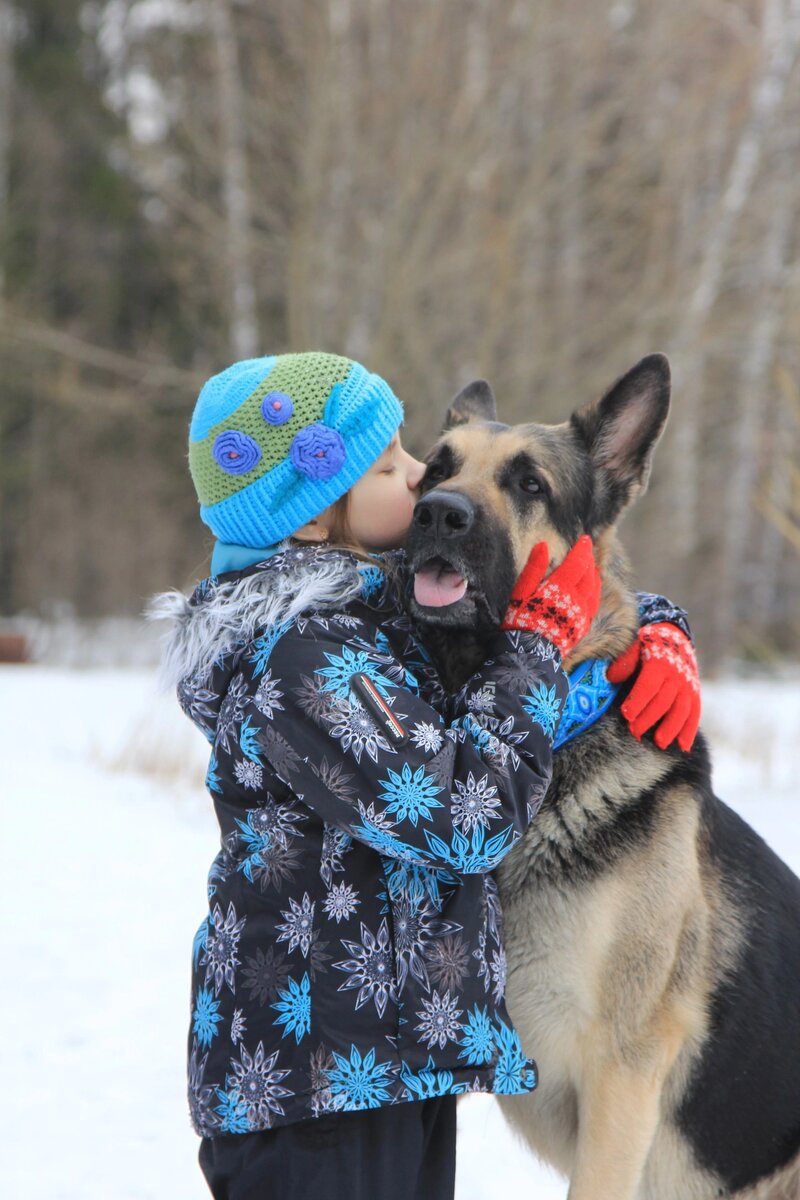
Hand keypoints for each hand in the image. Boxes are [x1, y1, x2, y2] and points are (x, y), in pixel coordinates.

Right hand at [501, 535, 601, 657]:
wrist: (531, 653)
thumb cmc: (521, 620)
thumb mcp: (521, 592)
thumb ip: (534, 568)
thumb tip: (543, 545)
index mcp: (561, 587)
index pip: (578, 562)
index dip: (582, 550)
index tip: (584, 539)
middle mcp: (577, 599)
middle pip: (590, 574)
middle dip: (589, 560)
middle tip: (587, 551)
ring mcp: (582, 614)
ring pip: (595, 589)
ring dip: (594, 575)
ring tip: (591, 568)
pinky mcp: (583, 626)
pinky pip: (594, 604)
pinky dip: (594, 591)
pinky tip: (591, 591)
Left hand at [607, 623, 700, 751]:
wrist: (675, 637)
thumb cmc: (647, 646)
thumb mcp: (635, 646)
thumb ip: (624, 661)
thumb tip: (611, 677)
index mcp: (659, 664)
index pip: (648, 685)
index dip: (638, 701)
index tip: (626, 715)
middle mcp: (676, 677)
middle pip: (663, 701)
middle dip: (649, 718)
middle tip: (634, 732)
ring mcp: (688, 687)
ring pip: (682, 710)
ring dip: (671, 728)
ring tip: (659, 743)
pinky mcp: (695, 695)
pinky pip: (695, 714)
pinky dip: (690, 730)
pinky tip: (683, 747)